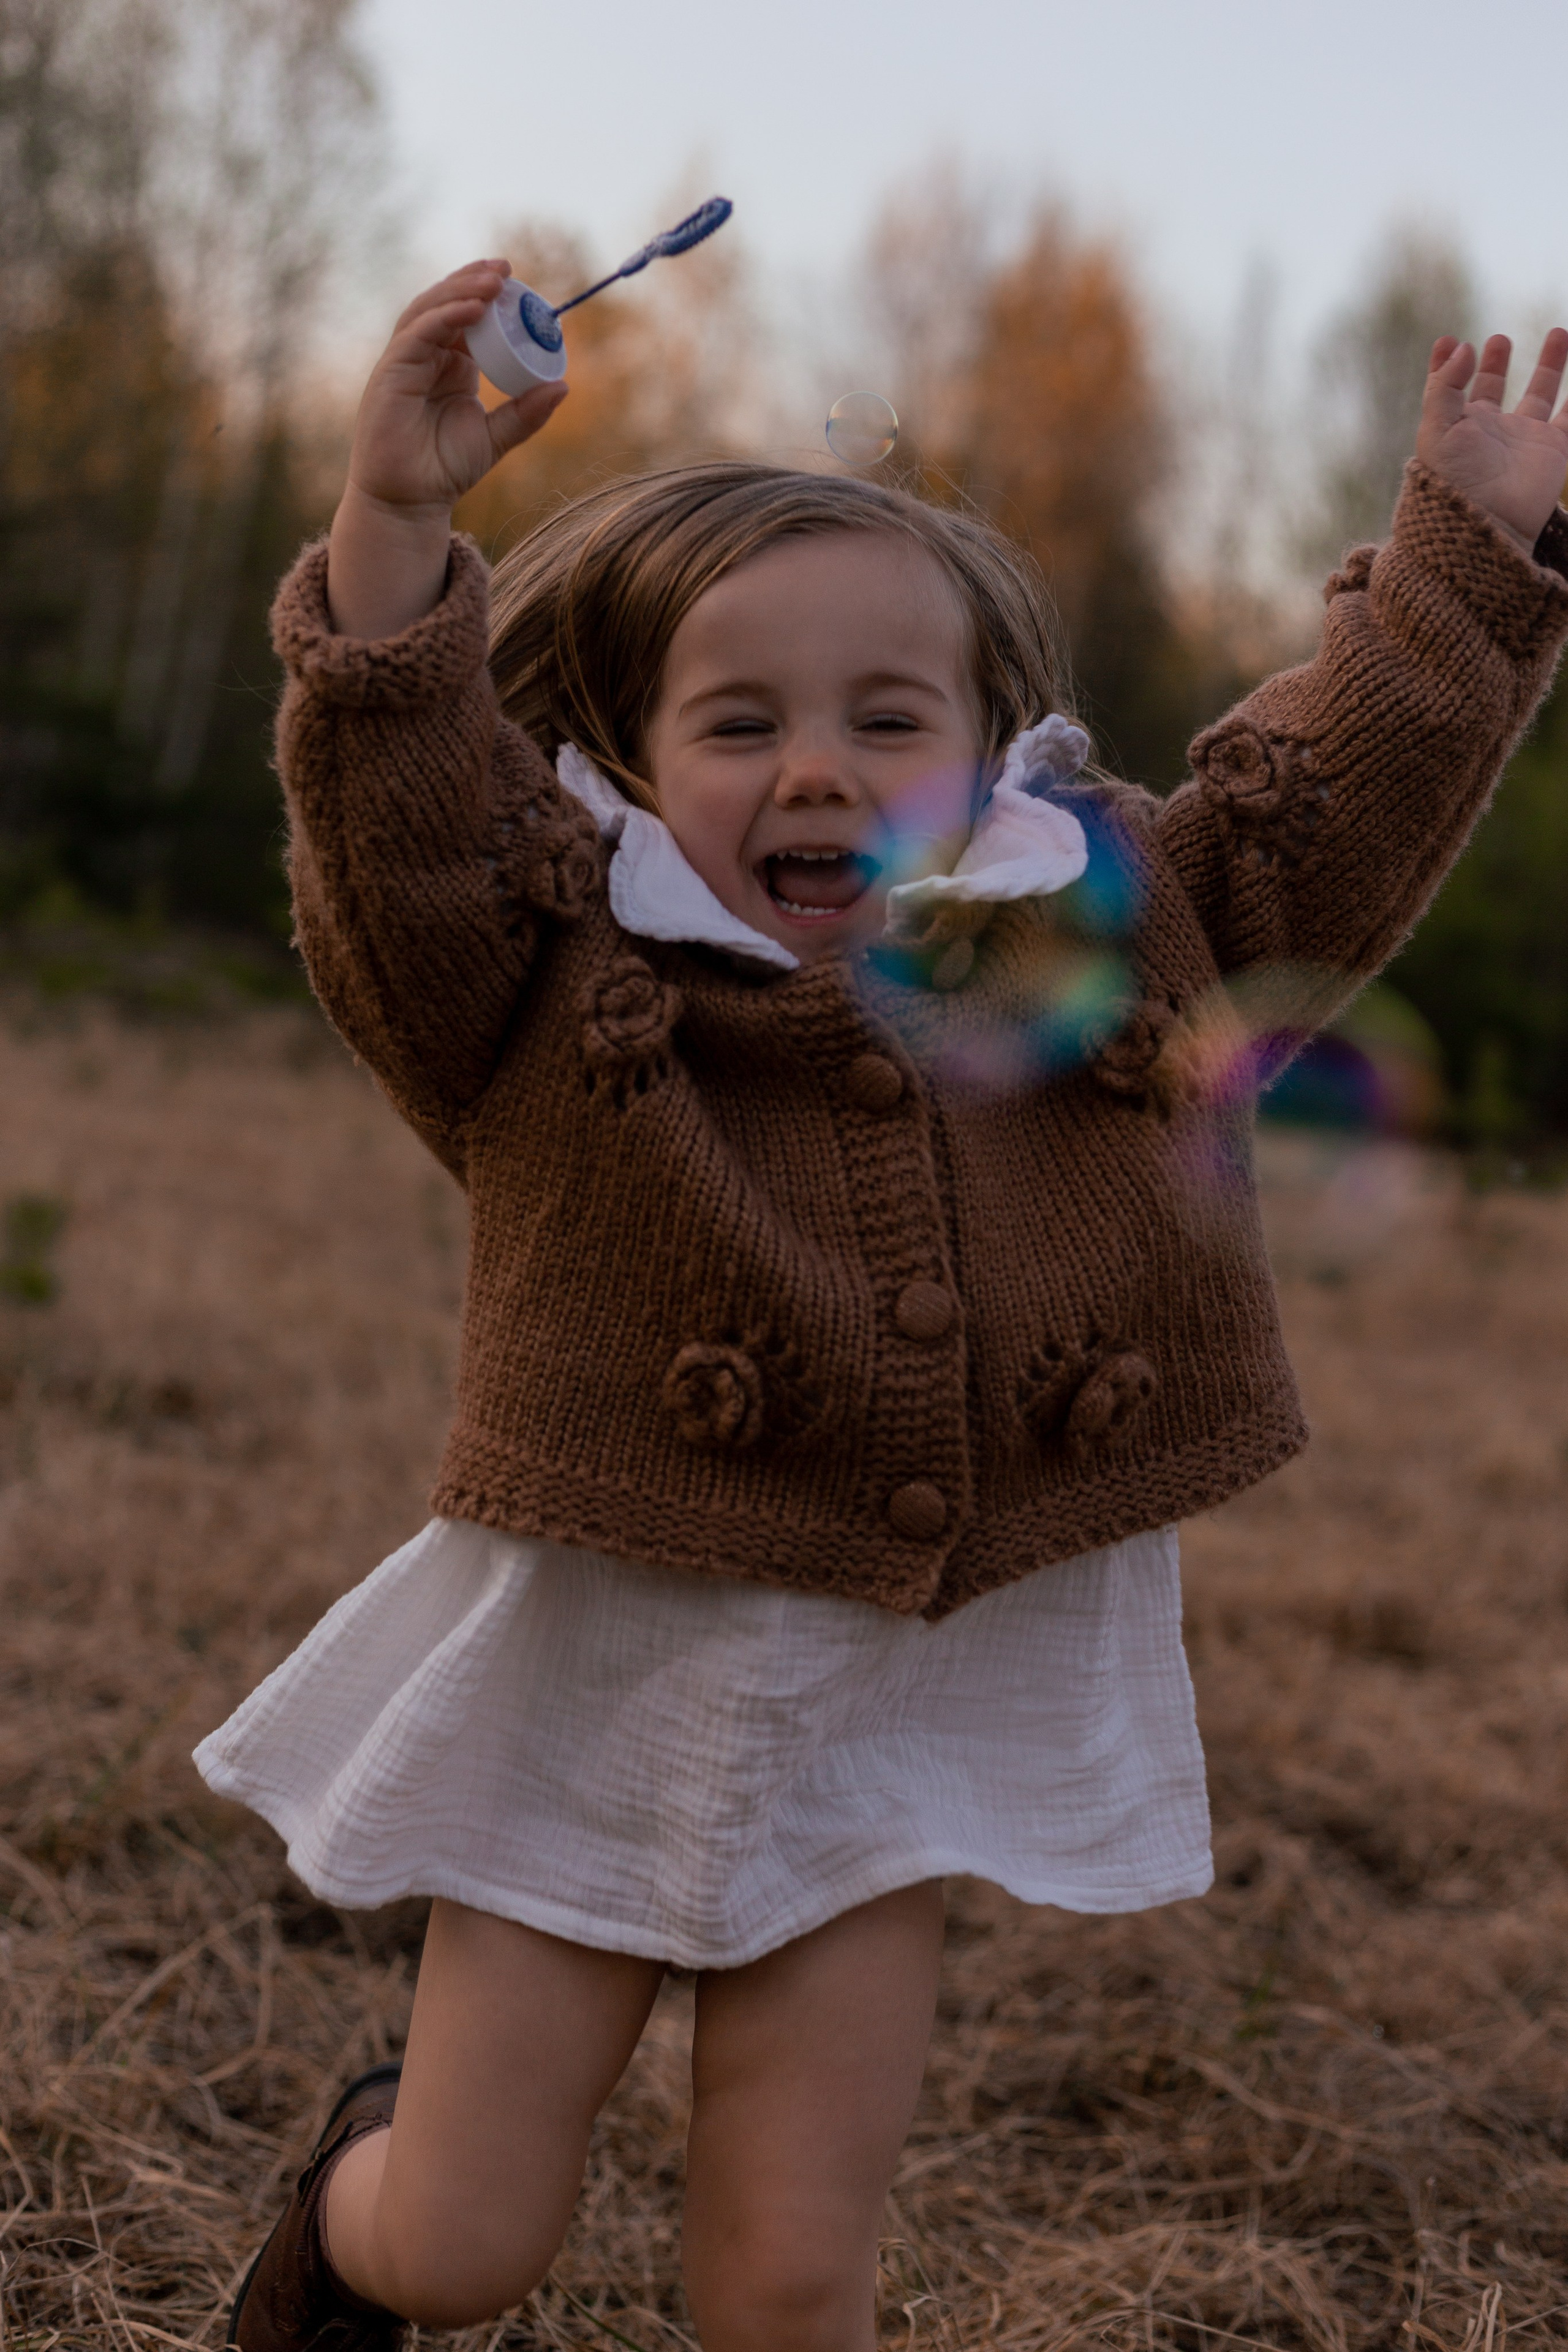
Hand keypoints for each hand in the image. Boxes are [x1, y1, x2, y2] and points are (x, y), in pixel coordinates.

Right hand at [328, 261, 566, 638]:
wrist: (409, 503)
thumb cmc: (445, 471)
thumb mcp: (496, 438)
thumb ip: (526, 413)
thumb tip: (563, 386)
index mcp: (448, 364)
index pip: (466, 316)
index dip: (487, 294)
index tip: (517, 281)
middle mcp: (424, 356)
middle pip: (445, 303)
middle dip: (474, 280)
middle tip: (506, 266)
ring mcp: (403, 362)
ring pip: (429, 311)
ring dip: (460, 290)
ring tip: (493, 279)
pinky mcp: (389, 373)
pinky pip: (417, 335)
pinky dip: (444, 318)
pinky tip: (472, 309)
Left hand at [1416, 329, 1567, 559]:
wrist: (1485, 523)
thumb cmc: (1453, 481)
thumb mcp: (1436, 430)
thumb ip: (1444, 386)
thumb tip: (1462, 345)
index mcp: (1458, 427)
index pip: (1452, 388)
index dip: (1449, 365)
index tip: (1447, 340)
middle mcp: (1491, 432)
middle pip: (1496, 388)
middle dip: (1497, 364)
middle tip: (1499, 339)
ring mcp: (1525, 439)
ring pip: (1541, 392)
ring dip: (1551, 364)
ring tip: (1559, 332)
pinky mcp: (1554, 449)